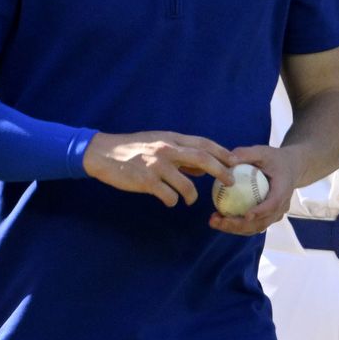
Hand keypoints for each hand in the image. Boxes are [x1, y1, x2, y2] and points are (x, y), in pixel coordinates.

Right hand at [83, 131, 233, 206]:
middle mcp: (167, 149)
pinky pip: (168, 195)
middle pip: (202, 158)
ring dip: (192, 195)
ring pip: (186, 184)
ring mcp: (157, 165)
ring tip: (191, 200)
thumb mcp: (159, 143)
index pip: (203, 143)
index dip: (222, 152)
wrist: (103, 153)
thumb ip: (181, 154)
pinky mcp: (146, 181)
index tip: (235, 161)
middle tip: (230, 182)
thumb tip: (203, 168)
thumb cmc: (133, 148)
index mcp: (171, 138)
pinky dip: (172, 200)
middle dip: (220, 170)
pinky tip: (169, 201)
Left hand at [208, 143, 306, 235]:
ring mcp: (275, 214)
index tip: (246, 215)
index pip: (273, 204)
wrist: (290, 167)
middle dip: (239, 225)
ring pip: (256, 227)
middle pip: (262, 221)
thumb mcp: (262, 152)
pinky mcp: (267, 217)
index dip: (261, 211)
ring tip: (214, 221)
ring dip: (235, 228)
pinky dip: (237, 226)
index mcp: (283, 189)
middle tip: (218, 221)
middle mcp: (281, 206)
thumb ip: (247, 153)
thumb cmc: (275, 159)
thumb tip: (228, 160)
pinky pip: (253, 225)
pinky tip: (219, 219)